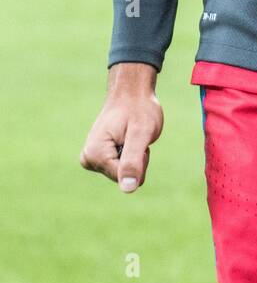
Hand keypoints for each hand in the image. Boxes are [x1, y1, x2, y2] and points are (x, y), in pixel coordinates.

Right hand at [80, 63, 162, 192]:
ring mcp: (91, 159)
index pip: (124, 177)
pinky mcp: (98, 158)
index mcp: (94, 154)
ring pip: (123, 174)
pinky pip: (121, 168)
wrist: (131, 94)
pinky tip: (126, 139)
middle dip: (137, 159)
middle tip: (135, 136)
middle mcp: (88, 159)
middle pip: (123, 177)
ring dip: (134, 156)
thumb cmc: (138, 109)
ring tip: (130, 136)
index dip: (139, 160)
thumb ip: (133, 161)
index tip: (136, 138)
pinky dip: (130, 155)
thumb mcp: (141, 134)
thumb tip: (128, 189)